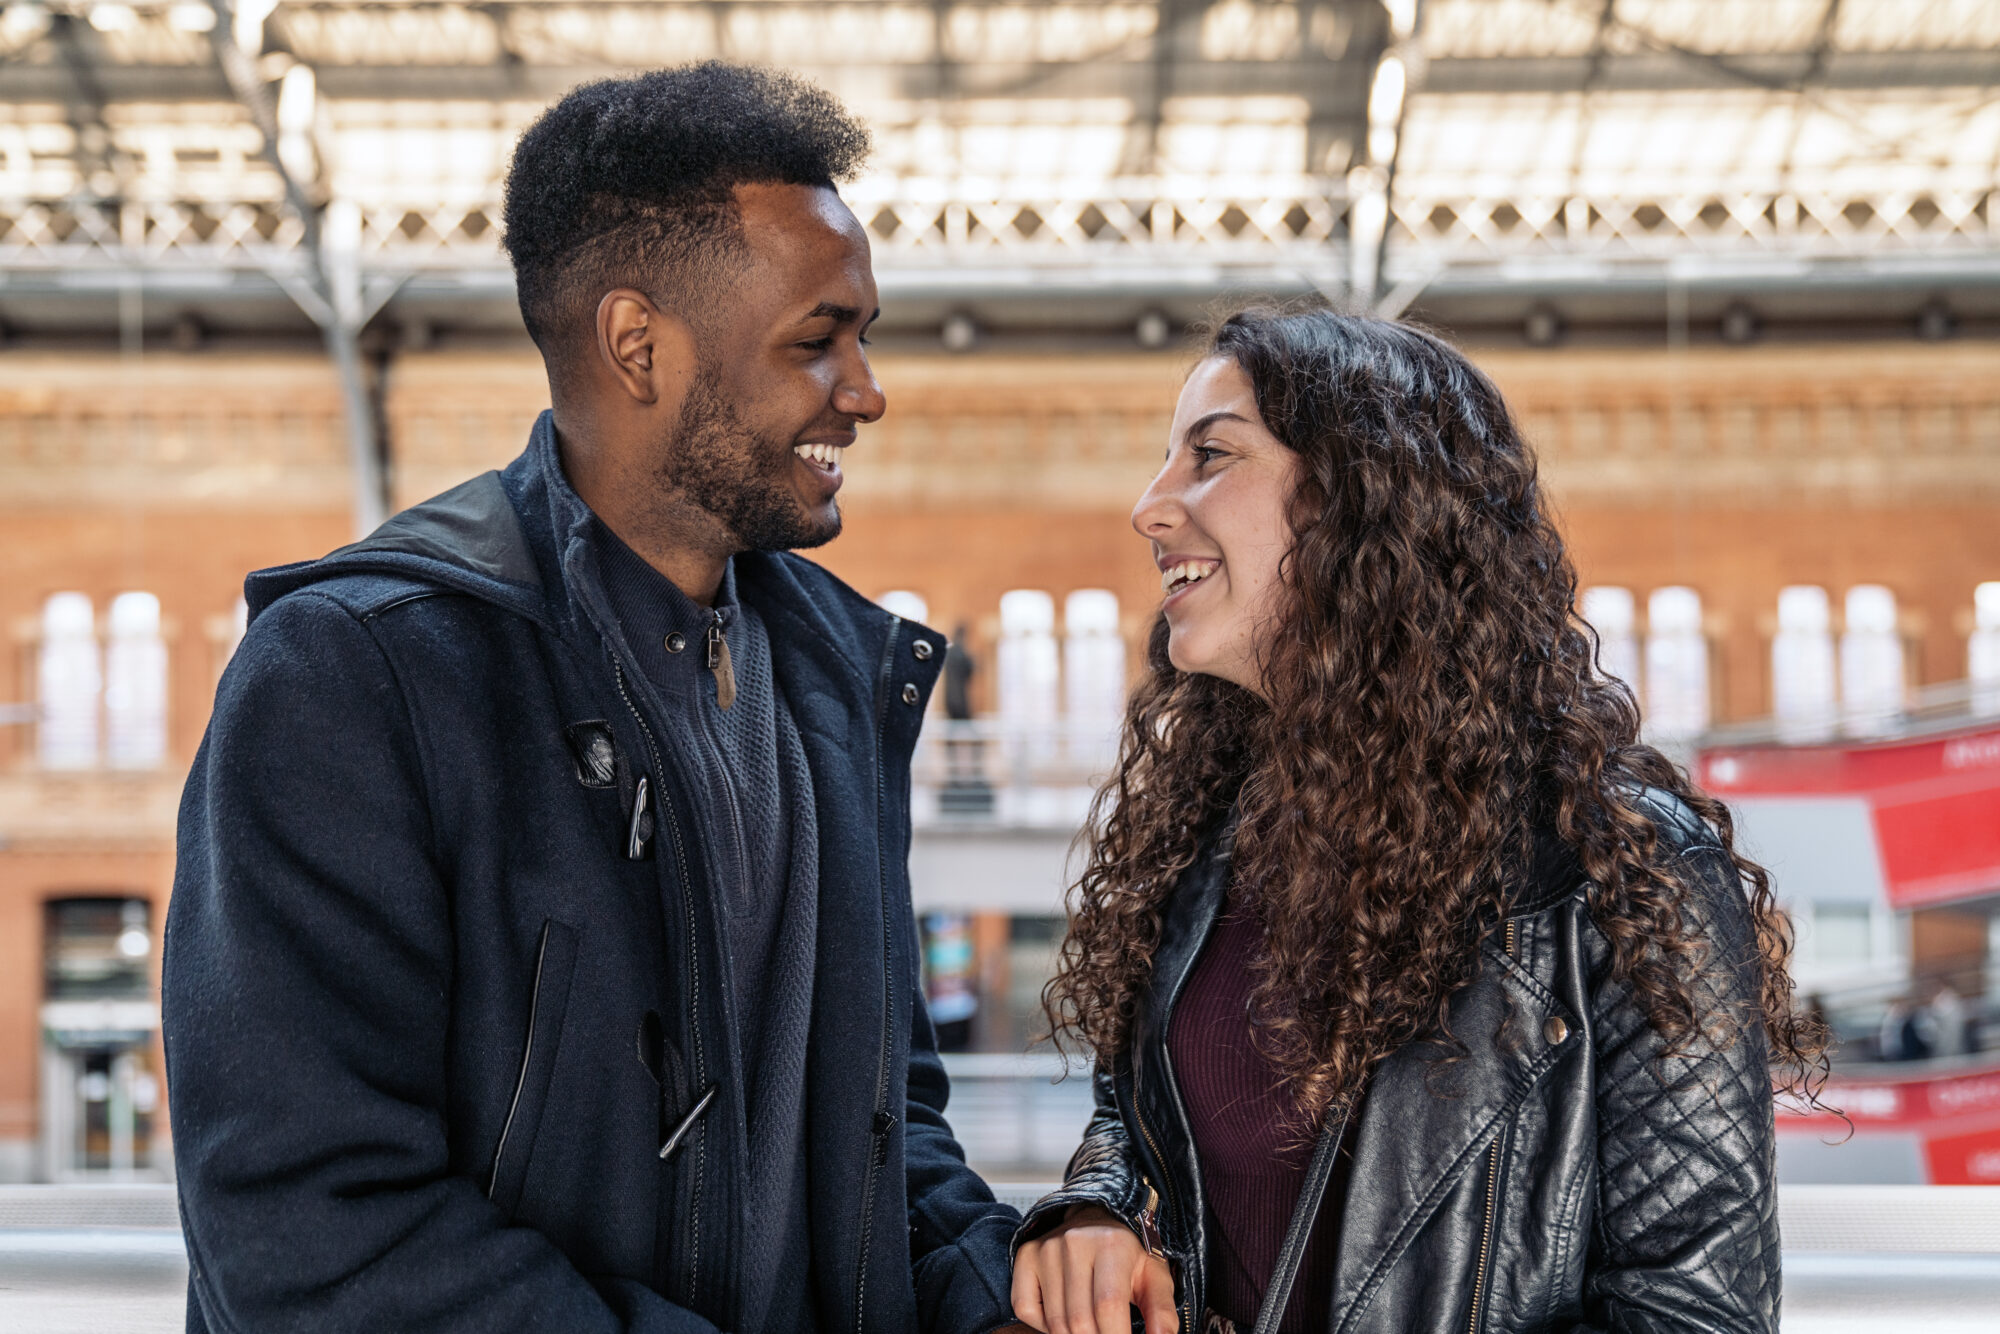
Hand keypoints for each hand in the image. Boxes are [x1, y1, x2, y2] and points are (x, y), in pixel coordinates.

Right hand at [1012, 1205, 1177, 1333]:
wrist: (1099, 1218)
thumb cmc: (1129, 1254)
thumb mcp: (1154, 1278)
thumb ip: (1162, 1313)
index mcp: (1112, 1244)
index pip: (1108, 1307)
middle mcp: (1074, 1242)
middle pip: (1080, 1321)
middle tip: (1107, 1333)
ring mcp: (1046, 1248)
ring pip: (1055, 1321)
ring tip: (1091, 1325)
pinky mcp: (1026, 1255)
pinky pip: (1025, 1308)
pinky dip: (1043, 1325)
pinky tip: (1063, 1314)